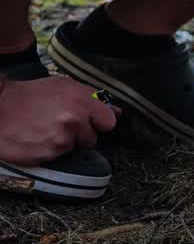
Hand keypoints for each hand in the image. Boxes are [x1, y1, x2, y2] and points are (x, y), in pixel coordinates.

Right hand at [0, 78, 117, 166]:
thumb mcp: (62, 87)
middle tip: (60, 124)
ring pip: (74, 148)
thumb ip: (91, 98)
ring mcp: (62, 138)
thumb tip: (116, 111)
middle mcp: (75, 119)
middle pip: (92, 138)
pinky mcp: (49, 154)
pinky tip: (37, 138)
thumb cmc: (28, 97)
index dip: (99, 123)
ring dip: (64, 142)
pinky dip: (49, 150)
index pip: (109, 121)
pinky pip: (58, 156)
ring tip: (45, 129)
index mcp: (81, 100)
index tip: (90, 121)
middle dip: (80, 134)